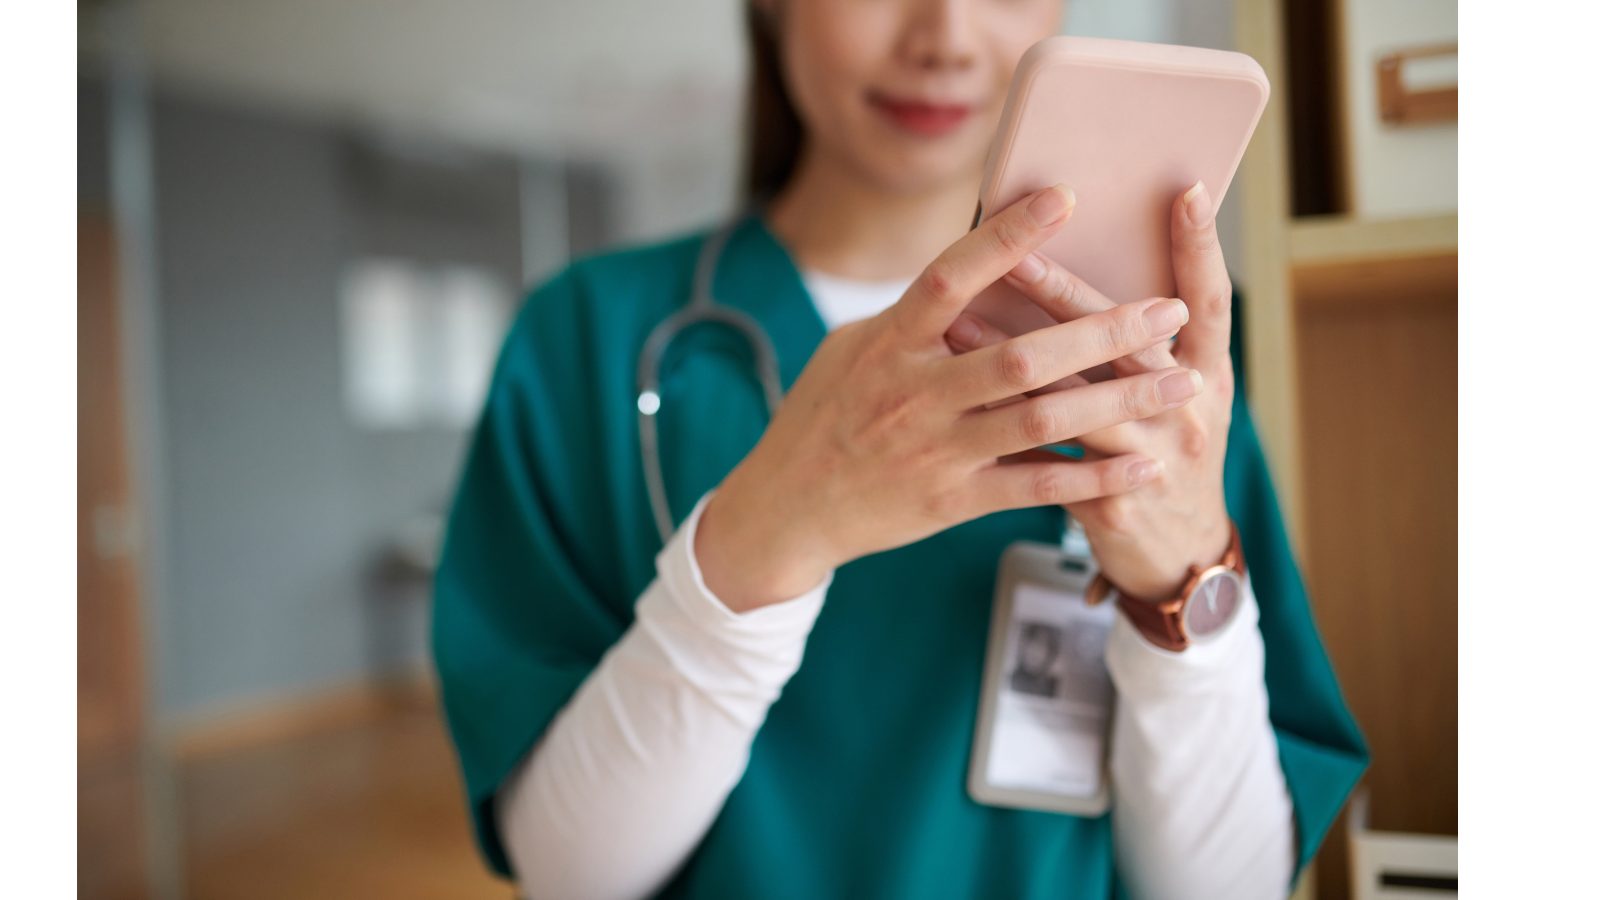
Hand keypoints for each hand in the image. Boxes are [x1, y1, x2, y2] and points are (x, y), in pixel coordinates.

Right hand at [696, 185, 1205, 611]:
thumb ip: (914, 317)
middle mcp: (914, 393)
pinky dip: (1092, 475)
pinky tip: (1141, 463)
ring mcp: (936, 450)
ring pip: (1042, 419)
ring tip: (1180, 381)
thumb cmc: (823, 415)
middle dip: (1102, 332)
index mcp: (888, 343)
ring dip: (1119, 400)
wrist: (786, 508)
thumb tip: (973, 268)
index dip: (1006, 237)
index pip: (951, 277)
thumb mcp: (852, 350)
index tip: (1063, 198)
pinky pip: (1034, 486)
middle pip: (1022, 356)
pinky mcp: (951, 501)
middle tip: (1166, 310)